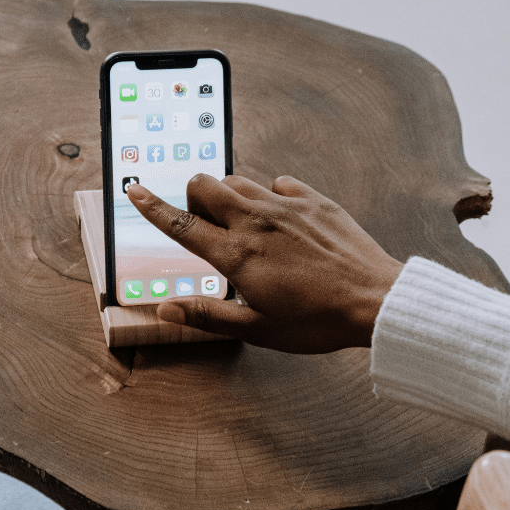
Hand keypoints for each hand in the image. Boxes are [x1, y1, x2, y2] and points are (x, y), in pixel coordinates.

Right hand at [127, 174, 403, 352]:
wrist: (375, 300)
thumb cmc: (316, 321)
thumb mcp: (257, 329)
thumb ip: (208, 315)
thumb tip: (165, 309)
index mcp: (236, 254)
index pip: (181, 223)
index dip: (152, 206)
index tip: (134, 189)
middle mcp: (256, 221)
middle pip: (204, 184)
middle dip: (193, 196)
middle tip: (204, 223)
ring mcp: (286, 206)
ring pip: (239, 180)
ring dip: (229, 196)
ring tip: (243, 226)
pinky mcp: (314, 200)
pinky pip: (278, 182)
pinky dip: (270, 196)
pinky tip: (281, 220)